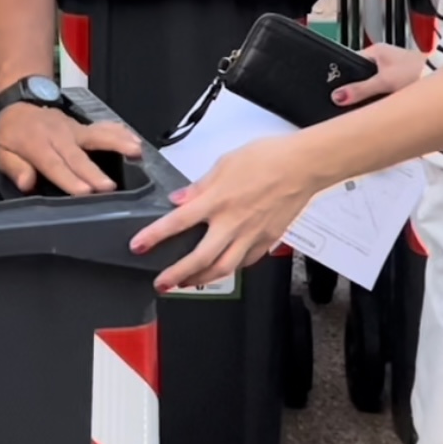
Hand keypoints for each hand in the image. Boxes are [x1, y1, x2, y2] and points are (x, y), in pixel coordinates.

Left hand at [0, 102, 141, 195]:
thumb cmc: (12, 134)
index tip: (84, 191)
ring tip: (135, 152)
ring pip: (96, 136)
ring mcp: (74, 129)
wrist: (20, 104)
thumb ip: (15, 168)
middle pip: (77, 156)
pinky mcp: (84, 127)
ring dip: (116, 144)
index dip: (69, 178)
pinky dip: (120, 132)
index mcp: (36, 145)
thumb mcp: (2, 152)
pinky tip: (135, 140)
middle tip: (109, 187)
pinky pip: (103, 128)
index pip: (54, 164)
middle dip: (93, 171)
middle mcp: (59, 137)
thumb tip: (26, 183)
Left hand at [129, 132, 328, 292]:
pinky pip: (245, 262)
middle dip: (176, 274)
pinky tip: (220, 270)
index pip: (178, 222)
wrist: (303, 166)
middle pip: (200, 258)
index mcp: (218, 201)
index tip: (139, 246)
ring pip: (223, 268)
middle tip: (160, 283)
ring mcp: (251, 236)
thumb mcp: (225, 164)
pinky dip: (230, 269)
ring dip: (200, 280)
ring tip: (185, 285)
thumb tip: (179, 200)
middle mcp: (233, 223)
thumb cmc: (268, 158)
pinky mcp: (268, 241)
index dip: (154, 236)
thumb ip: (199, 186)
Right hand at [332, 44, 428, 107]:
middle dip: (359, 91)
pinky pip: (386, 91)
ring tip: (371, 106)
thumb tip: (337, 96)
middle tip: (352, 104)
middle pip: (362, 76)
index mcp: (376, 51)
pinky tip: (385, 106)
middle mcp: (385, 58)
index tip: (338, 94)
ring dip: (373, 96)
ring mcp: (394, 70)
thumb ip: (360, 90)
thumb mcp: (384, 82)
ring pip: (374, 85)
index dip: (343, 78)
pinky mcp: (403, 81)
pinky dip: (384, 98)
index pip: (351, 63)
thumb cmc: (418, 72)